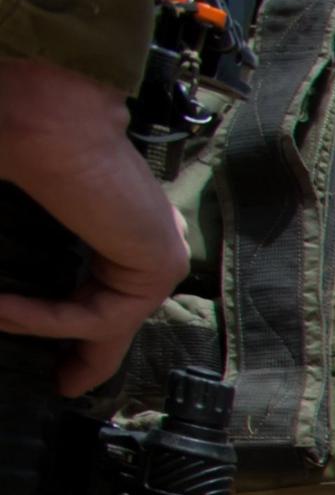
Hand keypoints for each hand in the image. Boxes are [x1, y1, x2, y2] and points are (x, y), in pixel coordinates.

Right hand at [0, 59, 192, 394]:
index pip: (101, 287)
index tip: (49, 354)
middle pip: (114, 316)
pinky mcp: (159, 264)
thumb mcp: (6, 211)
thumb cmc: (14, 136)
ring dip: (39, 326)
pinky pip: (102, 316)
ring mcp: (155, 250)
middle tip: (59, 386)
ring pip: (103, 320)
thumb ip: (8, 251)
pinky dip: (49, 318)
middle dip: (86, 357)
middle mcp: (140, 234)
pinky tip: (5, 311)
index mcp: (110, 217)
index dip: (73, 325)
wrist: (40, 108)